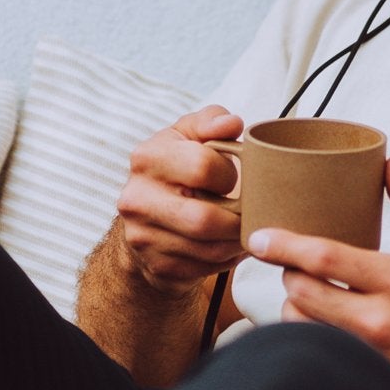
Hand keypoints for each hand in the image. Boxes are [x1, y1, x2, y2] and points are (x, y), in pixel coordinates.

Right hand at [112, 107, 247, 291]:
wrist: (147, 217)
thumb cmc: (176, 170)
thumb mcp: (189, 136)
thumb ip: (211, 121)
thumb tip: (232, 124)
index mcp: (147, 158)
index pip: (203, 167)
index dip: (229, 174)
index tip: (233, 178)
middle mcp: (136, 199)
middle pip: (204, 219)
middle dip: (238, 219)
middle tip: (253, 213)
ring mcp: (142, 237)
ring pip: (209, 249)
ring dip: (237, 242)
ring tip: (247, 228)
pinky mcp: (156, 265)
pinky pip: (205, 268)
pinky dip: (227, 258)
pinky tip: (230, 244)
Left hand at [248, 160, 389, 389]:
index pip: (325, 260)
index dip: (285, 245)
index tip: (259, 237)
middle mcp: (379, 321)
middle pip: (302, 293)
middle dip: (288, 274)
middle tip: (291, 264)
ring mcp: (370, 356)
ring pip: (302, 327)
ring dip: (293, 307)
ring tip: (304, 294)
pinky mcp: (367, 379)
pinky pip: (317, 355)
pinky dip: (308, 337)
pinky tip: (315, 325)